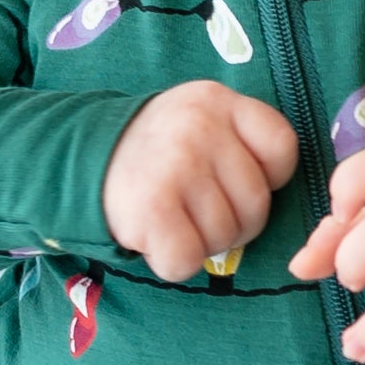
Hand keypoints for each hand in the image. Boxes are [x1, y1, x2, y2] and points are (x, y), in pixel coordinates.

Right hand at [101, 81, 299, 282]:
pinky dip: (174, 262)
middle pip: (257, 204)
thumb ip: (243, 142)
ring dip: (203, 242)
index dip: (269, 177)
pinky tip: (158, 237)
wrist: (81, 157)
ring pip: (226, 237)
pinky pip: (188, 260)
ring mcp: (175, 168)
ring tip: (175, 218)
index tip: (234, 178)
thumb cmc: (159, 151)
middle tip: (199, 209)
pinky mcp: (150, 209)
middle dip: (235, 222)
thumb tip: (277, 197)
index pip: (282, 149)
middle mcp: (199, 128)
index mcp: (219, 102)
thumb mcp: (202, 120)